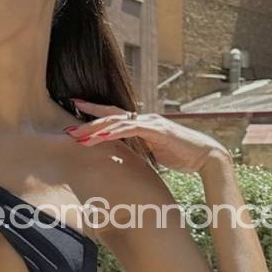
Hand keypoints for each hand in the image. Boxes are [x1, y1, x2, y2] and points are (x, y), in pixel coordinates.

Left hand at [65, 98, 230, 173]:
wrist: (205, 156)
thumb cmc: (181, 156)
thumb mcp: (152, 154)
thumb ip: (137, 151)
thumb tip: (122, 158)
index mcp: (142, 124)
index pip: (114, 116)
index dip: (93, 113)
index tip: (73, 112)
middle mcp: (145, 119)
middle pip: (110, 116)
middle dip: (87, 121)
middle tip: (66, 127)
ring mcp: (151, 122)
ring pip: (117, 121)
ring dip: (96, 128)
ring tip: (78, 135)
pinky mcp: (157, 130)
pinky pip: (131, 129)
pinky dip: (115, 132)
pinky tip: (100, 136)